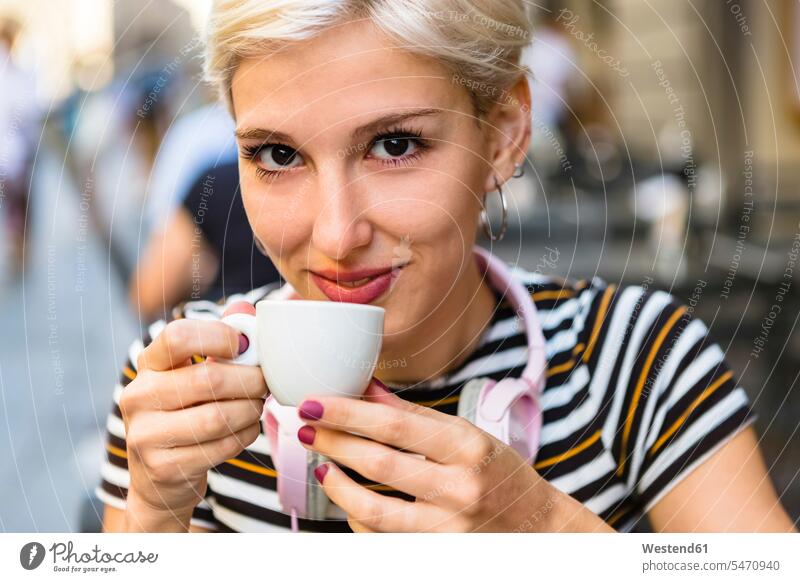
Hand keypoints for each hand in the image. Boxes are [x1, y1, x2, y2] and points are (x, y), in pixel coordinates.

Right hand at [120, 302, 267, 528]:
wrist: (161, 478)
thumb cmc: (188, 412)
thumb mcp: (197, 371)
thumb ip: (221, 338)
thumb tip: (245, 309)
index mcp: (149, 364)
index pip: (177, 336)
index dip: (218, 336)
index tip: (243, 346)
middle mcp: (139, 396)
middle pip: (208, 378)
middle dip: (250, 380)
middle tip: (265, 383)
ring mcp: (145, 434)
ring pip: (218, 416)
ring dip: (250, 410)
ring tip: (256, 405)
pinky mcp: (163, 467)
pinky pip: (221, 446)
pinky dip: (244, 435)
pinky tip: (245, 429)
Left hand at [295, 379, 572, 531]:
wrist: (536, 527)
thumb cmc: (498, 472)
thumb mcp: (467, 434)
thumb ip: (414, 415)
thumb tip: (367, 388)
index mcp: (469, 447)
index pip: (396, 425)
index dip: (348, 412)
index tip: (314, 402)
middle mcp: (460, 488)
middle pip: (380, 464)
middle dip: (335, 442)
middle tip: (307, 428)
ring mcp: (448, 528)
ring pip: (375, 510)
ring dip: (338, 486)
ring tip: (321, 465)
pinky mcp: (437, 552)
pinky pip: (384, 539)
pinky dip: (359, 518)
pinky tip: (349, 500)